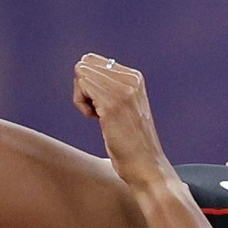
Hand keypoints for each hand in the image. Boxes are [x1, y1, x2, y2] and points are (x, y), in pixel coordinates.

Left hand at [72, 54, 175, 187]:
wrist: (146, 166)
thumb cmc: (130, 142)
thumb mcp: (124, 105)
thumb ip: (109, 86)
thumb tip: (81, 67)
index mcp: (134, 77)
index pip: (92, 61)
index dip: (89, 82)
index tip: (101, 103)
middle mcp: (131, 79)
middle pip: (85, 65)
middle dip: (83, 87)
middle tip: (96, 109)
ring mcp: (123, 91)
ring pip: (81, 74)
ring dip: (81, 97)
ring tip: (97, 115)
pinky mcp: (112, 104)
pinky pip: (81, 86)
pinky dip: (81, 104)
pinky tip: (95, 119)